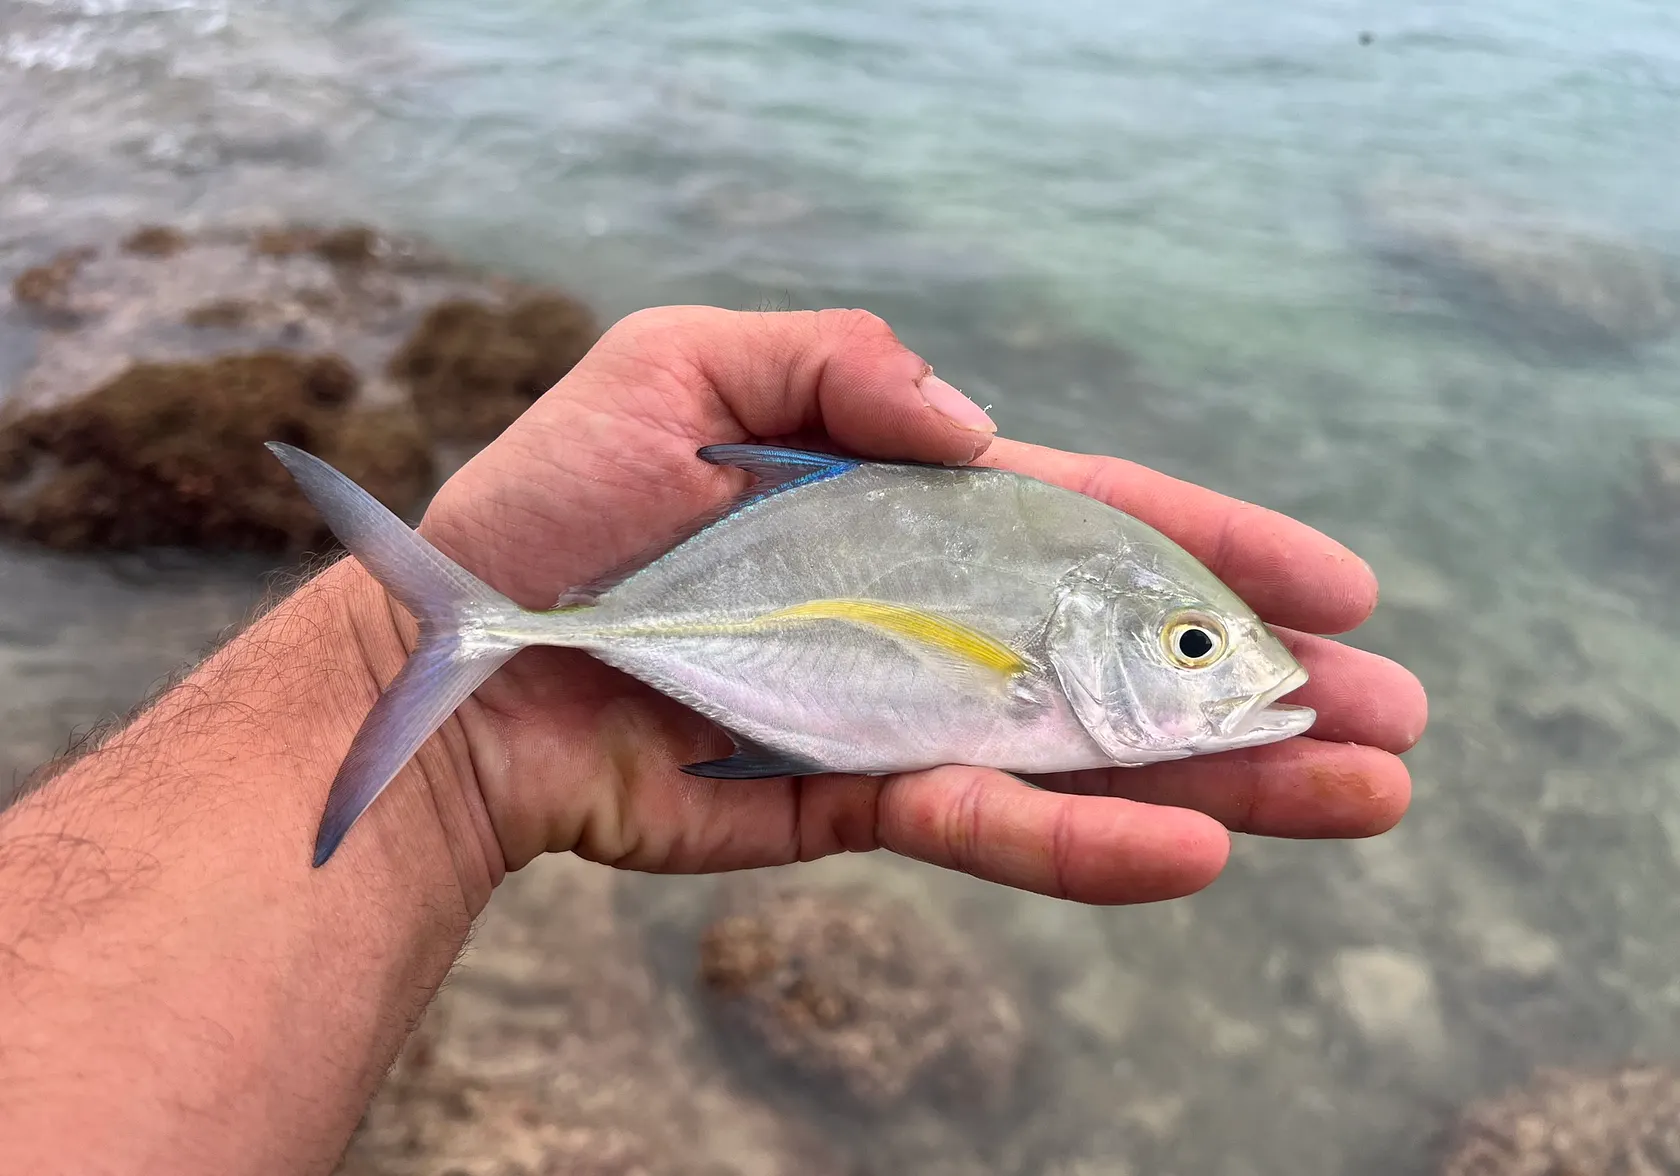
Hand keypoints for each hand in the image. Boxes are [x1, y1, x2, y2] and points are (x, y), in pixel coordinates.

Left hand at [413, 306, 1425, 904]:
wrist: (461, 660)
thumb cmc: (553, 504)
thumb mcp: (679, 368)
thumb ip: (838, 361)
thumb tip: (982, 431)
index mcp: (912, 507)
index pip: (1097, 523)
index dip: (1220, 548)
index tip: (1341, 586)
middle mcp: (931, 613)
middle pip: (1127, 652)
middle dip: (1261, 688)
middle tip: (1395, 724)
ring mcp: (903, 713)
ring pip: (1089, 756)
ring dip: (1225, 786)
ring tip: (1360, 801)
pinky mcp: (856, 800)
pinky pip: (984, 825)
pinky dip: (1083, 842)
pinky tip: (1194, 855)